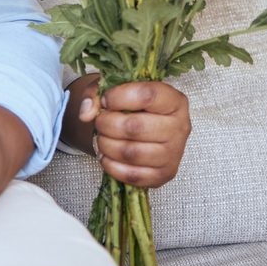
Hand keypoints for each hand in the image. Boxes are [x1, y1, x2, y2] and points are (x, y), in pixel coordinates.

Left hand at [73, 76, 190, 187]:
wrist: (142, 126)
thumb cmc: (130, 105)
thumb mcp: (114, 89)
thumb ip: (95, 93)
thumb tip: (86, 114)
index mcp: (174, 100)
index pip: (146, 95)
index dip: (117, 97)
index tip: (105, 100)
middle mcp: (180, 127)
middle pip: (135, 127)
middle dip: (106, 124)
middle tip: (100, 122)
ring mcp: (174, 154)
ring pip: (131, 153)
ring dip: (106, 145)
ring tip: (102, 137)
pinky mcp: (164, 174)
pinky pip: (133, 175)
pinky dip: (111, 165)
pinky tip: (106, 155)